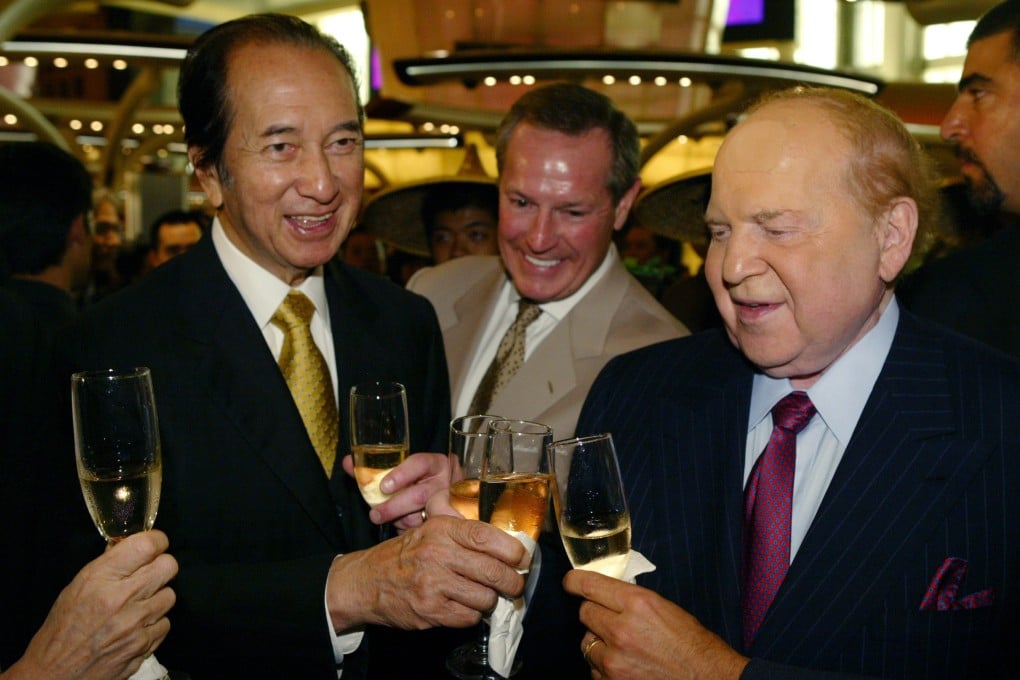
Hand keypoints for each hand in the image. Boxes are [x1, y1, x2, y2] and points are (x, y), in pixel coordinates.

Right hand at [4, 530, 177, 679]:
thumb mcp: (77, 587)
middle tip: (150, 574)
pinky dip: (155, 624)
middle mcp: (121, 598)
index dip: (156, 541)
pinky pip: (165, 623)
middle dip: (161, 567)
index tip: (155, 545)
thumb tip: (130, 547)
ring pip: (170, 595)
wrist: (55, 673)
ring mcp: (136, 623)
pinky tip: (138, 626)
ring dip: (157, 597)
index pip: (146, 545)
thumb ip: (107, 565)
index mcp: (100, 578)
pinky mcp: (144, 645)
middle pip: (168, 566)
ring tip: (139, 604)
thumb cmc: (62, 628)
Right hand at [326, 516, 527, 631]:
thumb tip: (502, 529)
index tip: (522, 559)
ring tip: (483, 596)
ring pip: (485, 598)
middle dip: (512, 582)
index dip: (513, 550)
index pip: (486, 537)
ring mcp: (433, 583)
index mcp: (442, 528)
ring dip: (489, 600)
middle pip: (493, 571)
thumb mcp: (429, 527)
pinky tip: (464, 606)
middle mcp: (437, 553)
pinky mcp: (429, 610)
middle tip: (515, 585)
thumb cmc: (406, 554)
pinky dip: (472, 615)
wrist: (366, 581)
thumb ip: (461, 525)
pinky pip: (469, 617)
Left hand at [341, 452, 450, 530]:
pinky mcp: (447, 522)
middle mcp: (445, 482)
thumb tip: (348, 462)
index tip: (384, 486)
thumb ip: (373, 468)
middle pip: (419, 495)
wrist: (442, 497)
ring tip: (391, 520)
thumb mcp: (398, 473)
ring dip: (401, 520)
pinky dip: (409, 530)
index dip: (401, 474)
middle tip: (375, 515)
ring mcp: (448, 503)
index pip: (419, 463)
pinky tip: (403, 527)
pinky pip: (424, 530)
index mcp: (434, 463)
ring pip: (421, 516)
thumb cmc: (415, 482)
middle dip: (393, 507)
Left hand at [563, 569, 747, 679]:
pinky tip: (625, 666)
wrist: (708, 679)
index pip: (589, 585)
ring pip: (587, 642)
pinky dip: (604, 667)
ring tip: (624, 648)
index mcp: (637, 604)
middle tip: (612, 620)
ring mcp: (614, 660)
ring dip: (599, 643)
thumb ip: (631, 600)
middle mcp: (621, 630)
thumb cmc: (693, 645)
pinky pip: (594, 669)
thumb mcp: (664, 608)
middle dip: (596, 614)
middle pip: (585, 613)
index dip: (575, 581)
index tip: (570, 582)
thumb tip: (607, 596)